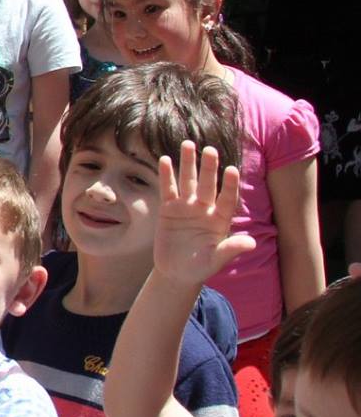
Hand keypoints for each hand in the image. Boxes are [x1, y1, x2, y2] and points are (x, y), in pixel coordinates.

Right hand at [153, 141, 255, 287]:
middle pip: (207, 184)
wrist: (177, 272)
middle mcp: (205, 209)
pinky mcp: (169, 209)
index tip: (231, 170)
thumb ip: (231, 249)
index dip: (229, 185)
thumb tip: (251, 243)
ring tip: (188, 144)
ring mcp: (186, 207)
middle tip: (210, 149)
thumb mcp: (216, 260)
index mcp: (220, 220)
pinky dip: (166, 175)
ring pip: (188, 181)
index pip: (227, 199)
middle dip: (208, 168)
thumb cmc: (201, 268)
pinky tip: (165, 160)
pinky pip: (168, 189)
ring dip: (188, 163)